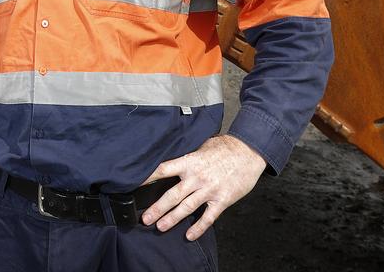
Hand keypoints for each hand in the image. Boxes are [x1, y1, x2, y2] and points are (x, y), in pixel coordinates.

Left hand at [140, 134, 265, 239]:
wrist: (249, 152)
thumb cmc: (225, 148)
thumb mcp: (202, 147)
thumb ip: (188, 158)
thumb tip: (174, 163)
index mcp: (189, 162)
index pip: (163, 170)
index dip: (148, 177)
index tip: (134, 184)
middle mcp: (197, 177)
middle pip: (172, 194)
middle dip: (157, 208)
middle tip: (145, 218)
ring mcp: (209, 190)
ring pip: (187, 207)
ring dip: (172, 218)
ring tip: (160, 227)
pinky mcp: (222, 200)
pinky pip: (208, 217)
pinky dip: (199, 227)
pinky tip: (190, 235)